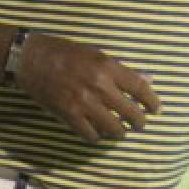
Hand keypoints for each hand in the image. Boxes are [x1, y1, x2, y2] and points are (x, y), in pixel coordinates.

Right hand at [15, 33, 160, 142]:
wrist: (31, 59)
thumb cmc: (65, 52)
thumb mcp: (96, 54)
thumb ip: (121, 69)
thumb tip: (147, 80)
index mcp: (107, 67)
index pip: (139, 88)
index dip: (151, 101)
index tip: (156, 109)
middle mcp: (99, 86)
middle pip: (130, 112)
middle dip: (139, 122)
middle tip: (140, 125)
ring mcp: (84, 103)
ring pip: (112, 128)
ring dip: (119, 132)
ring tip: (120, 131)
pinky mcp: (69, 115)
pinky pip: (90, 135)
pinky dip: (97, 137)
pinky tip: (98, 133)